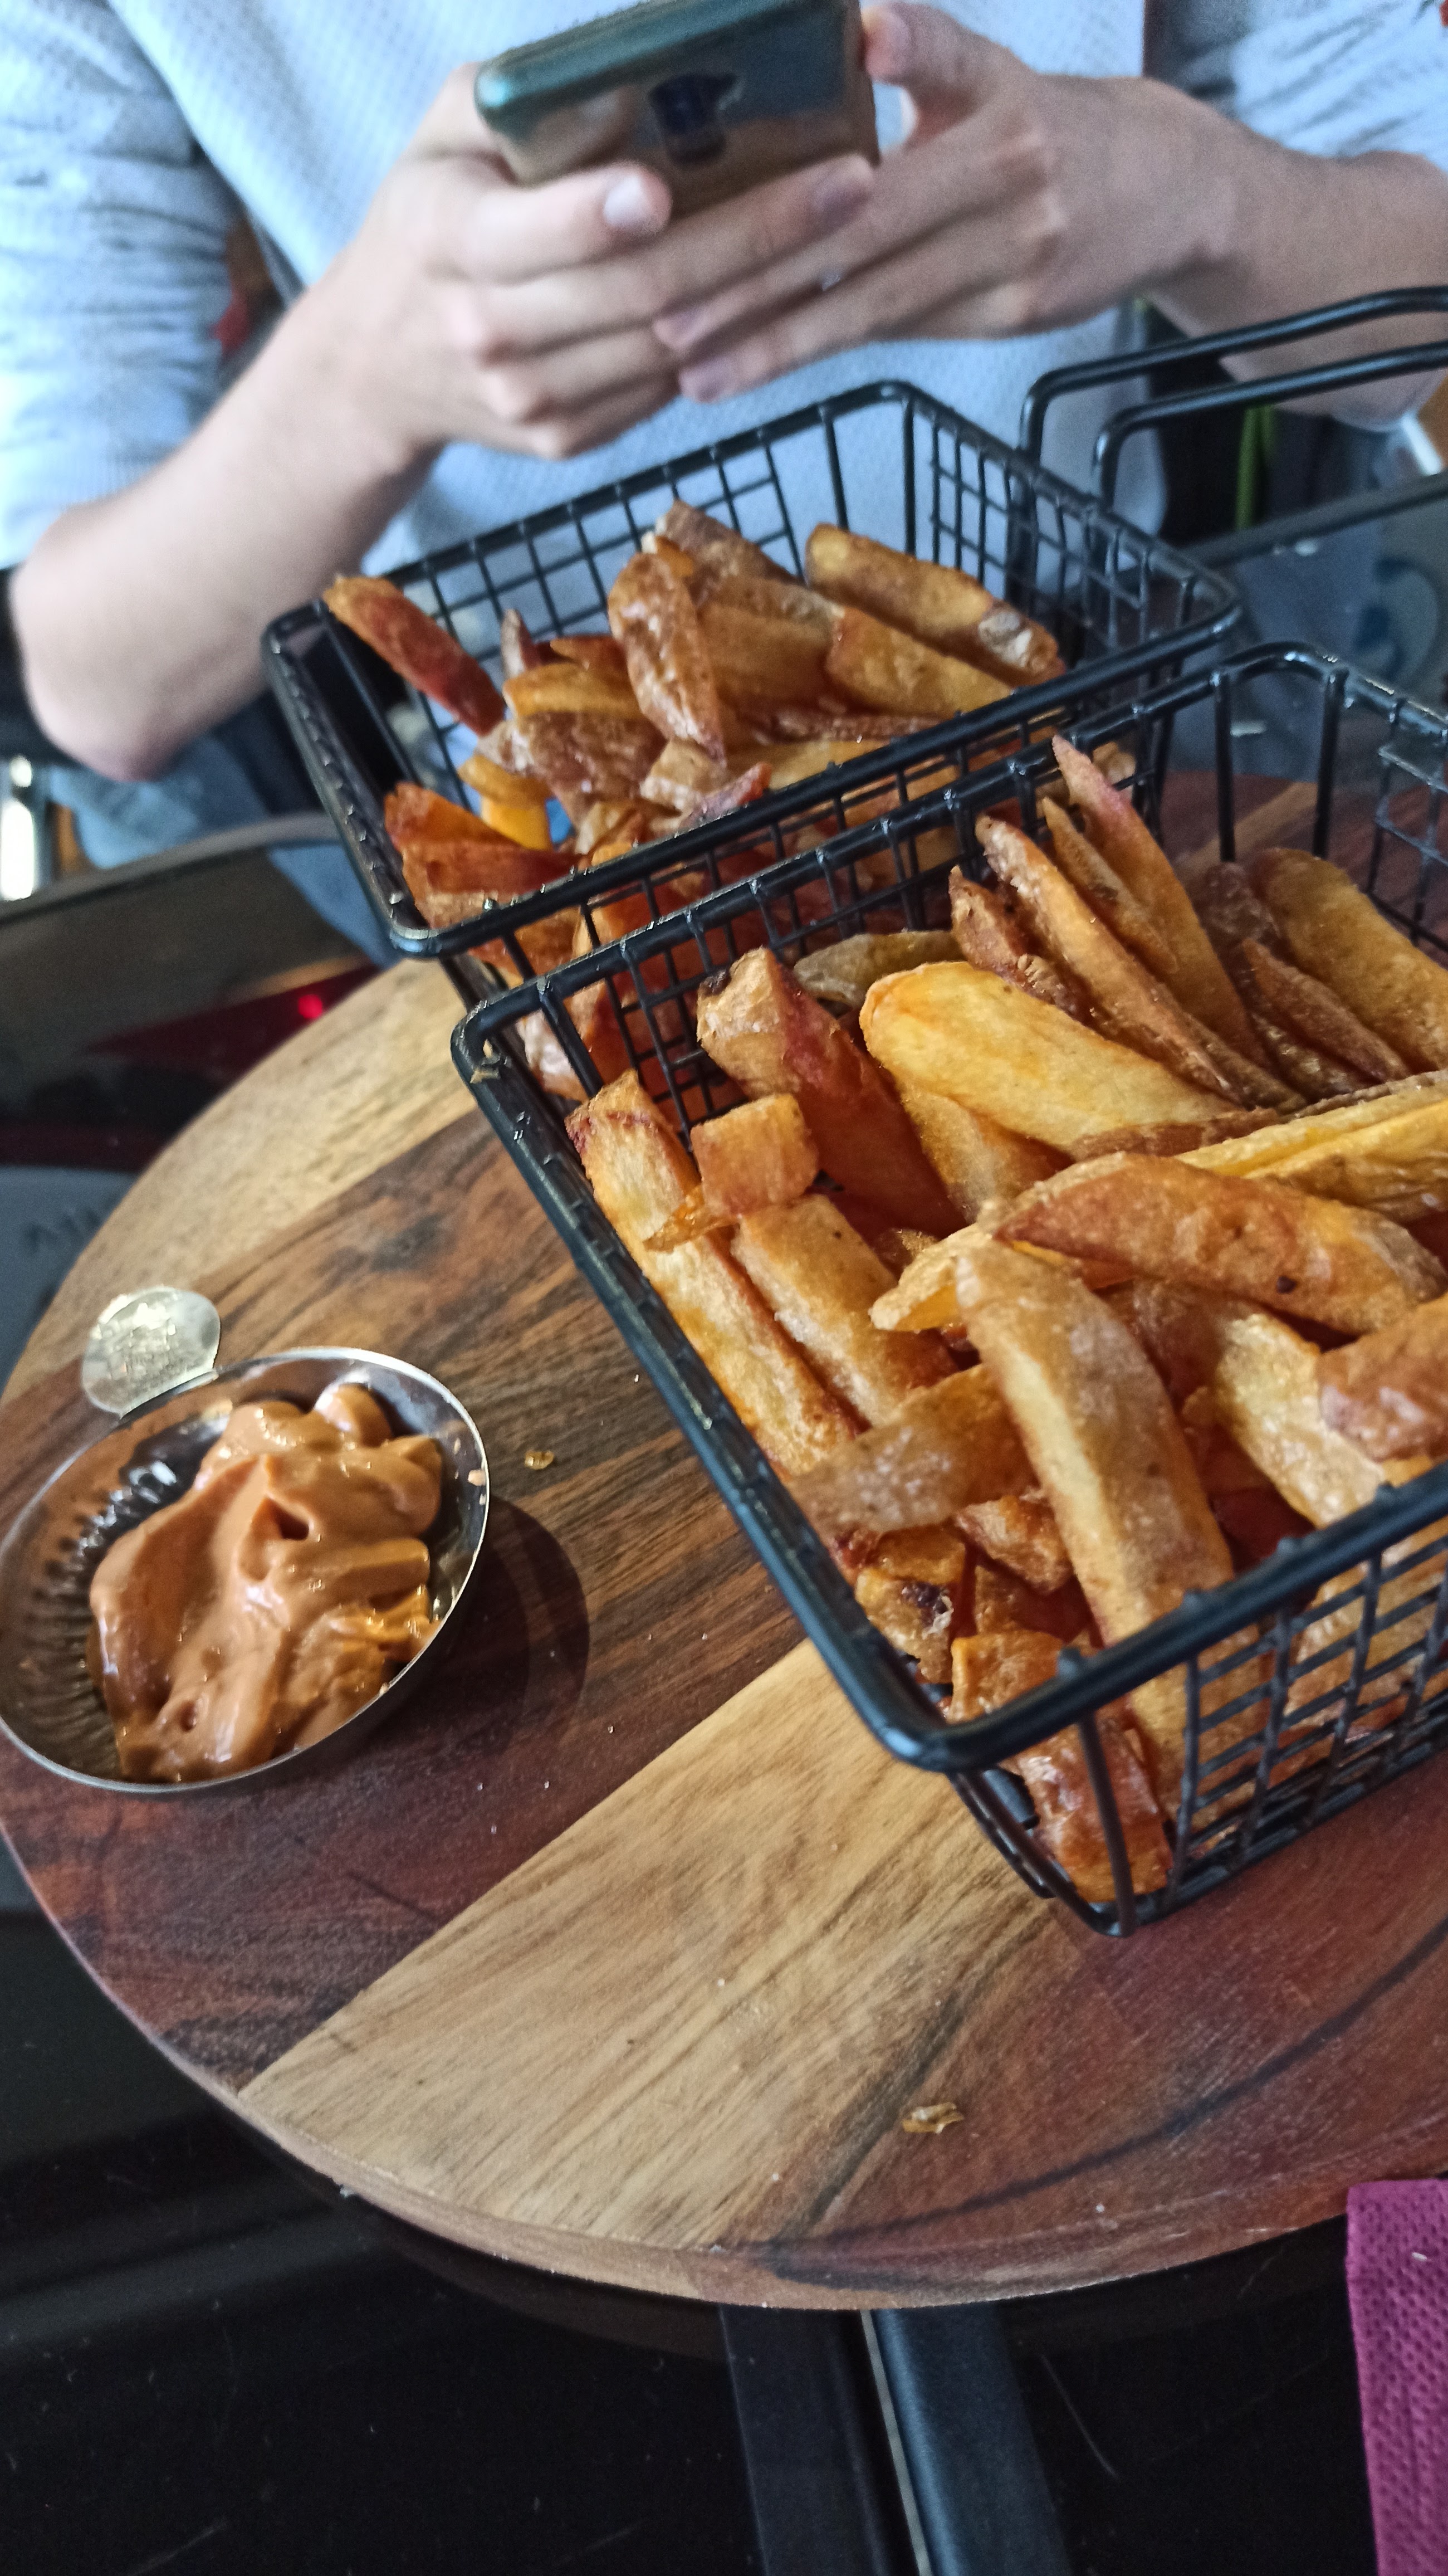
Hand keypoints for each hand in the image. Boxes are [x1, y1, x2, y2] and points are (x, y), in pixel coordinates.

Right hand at [301, 64, 876, 468]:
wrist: (377, 363)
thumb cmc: (432, 213)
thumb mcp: (447, 134)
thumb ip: (529, 98)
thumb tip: (648, 63)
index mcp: (445, 239)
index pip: (530, 235)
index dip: (596, 215)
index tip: (661, 185)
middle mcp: (486, 331)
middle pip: (636, 292)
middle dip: (751, 235)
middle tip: (844, 180)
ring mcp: (530, 399)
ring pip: (670, 346)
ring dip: (770, 287)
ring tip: (846, 222)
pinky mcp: (567, 438)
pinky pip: (668, 387)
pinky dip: (739, 336)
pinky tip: (796, 283)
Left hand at [652, 4, 1227, 401]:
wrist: (1164, 192)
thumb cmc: (1047, 130)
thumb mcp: (986, 74)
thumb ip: (918, 58)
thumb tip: (840, 45)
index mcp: (995, 95)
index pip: (936, 67)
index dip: (896, 63)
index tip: (849, 66)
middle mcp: (1010, 171)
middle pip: (868, 225)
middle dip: (761, 277)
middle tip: (675, 313)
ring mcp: (1015, 253)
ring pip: (876, 303)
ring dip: (779, 343)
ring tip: (699, 370)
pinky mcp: (1012, 314)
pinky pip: (900, 334)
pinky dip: (824, 350)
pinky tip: (759, 368)